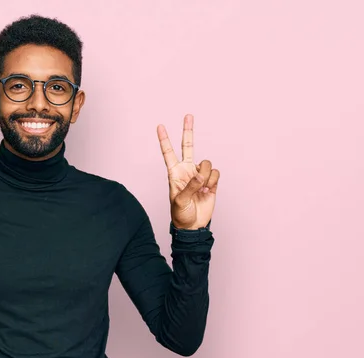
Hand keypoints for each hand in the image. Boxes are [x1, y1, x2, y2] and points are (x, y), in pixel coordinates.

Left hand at [157, 114, 219, 229]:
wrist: (194, 225)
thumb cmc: (181, 215)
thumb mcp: (179, 201)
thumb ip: (190, 186)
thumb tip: (201, 174)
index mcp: (174, 173)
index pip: (168, 153)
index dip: (164, 140)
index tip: (160, 126)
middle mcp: (187, 170)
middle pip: (188, 146)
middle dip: (188, 130)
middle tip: (188, 115)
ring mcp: (200, 175)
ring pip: (207, 163)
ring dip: (206, 176)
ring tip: (201, 189)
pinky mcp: (211, 181)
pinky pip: (216, 173)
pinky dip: (213, 181)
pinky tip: (208, 190)